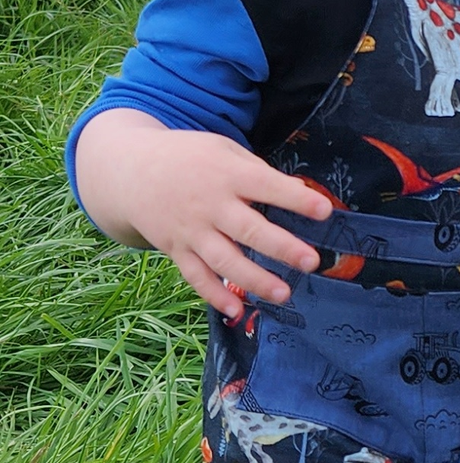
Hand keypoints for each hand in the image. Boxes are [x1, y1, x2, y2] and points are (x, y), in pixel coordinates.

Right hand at [73, 111, 331, 319]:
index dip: (295, 199)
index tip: (325, 211)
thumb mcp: (223, 151)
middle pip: (247, 229)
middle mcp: (209, 204)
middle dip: (280, 246)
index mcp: (226, 174)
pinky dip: (215, 295)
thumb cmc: (191, 158)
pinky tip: (237, 311)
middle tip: (311, 261)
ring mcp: (191, 230)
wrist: (130, 171)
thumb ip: (257, 172)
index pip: (266, 186)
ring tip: (285, 293)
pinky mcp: (176, 250)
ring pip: (224, 260)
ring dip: (254, 279)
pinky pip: (196, 276)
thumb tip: (299, 192)